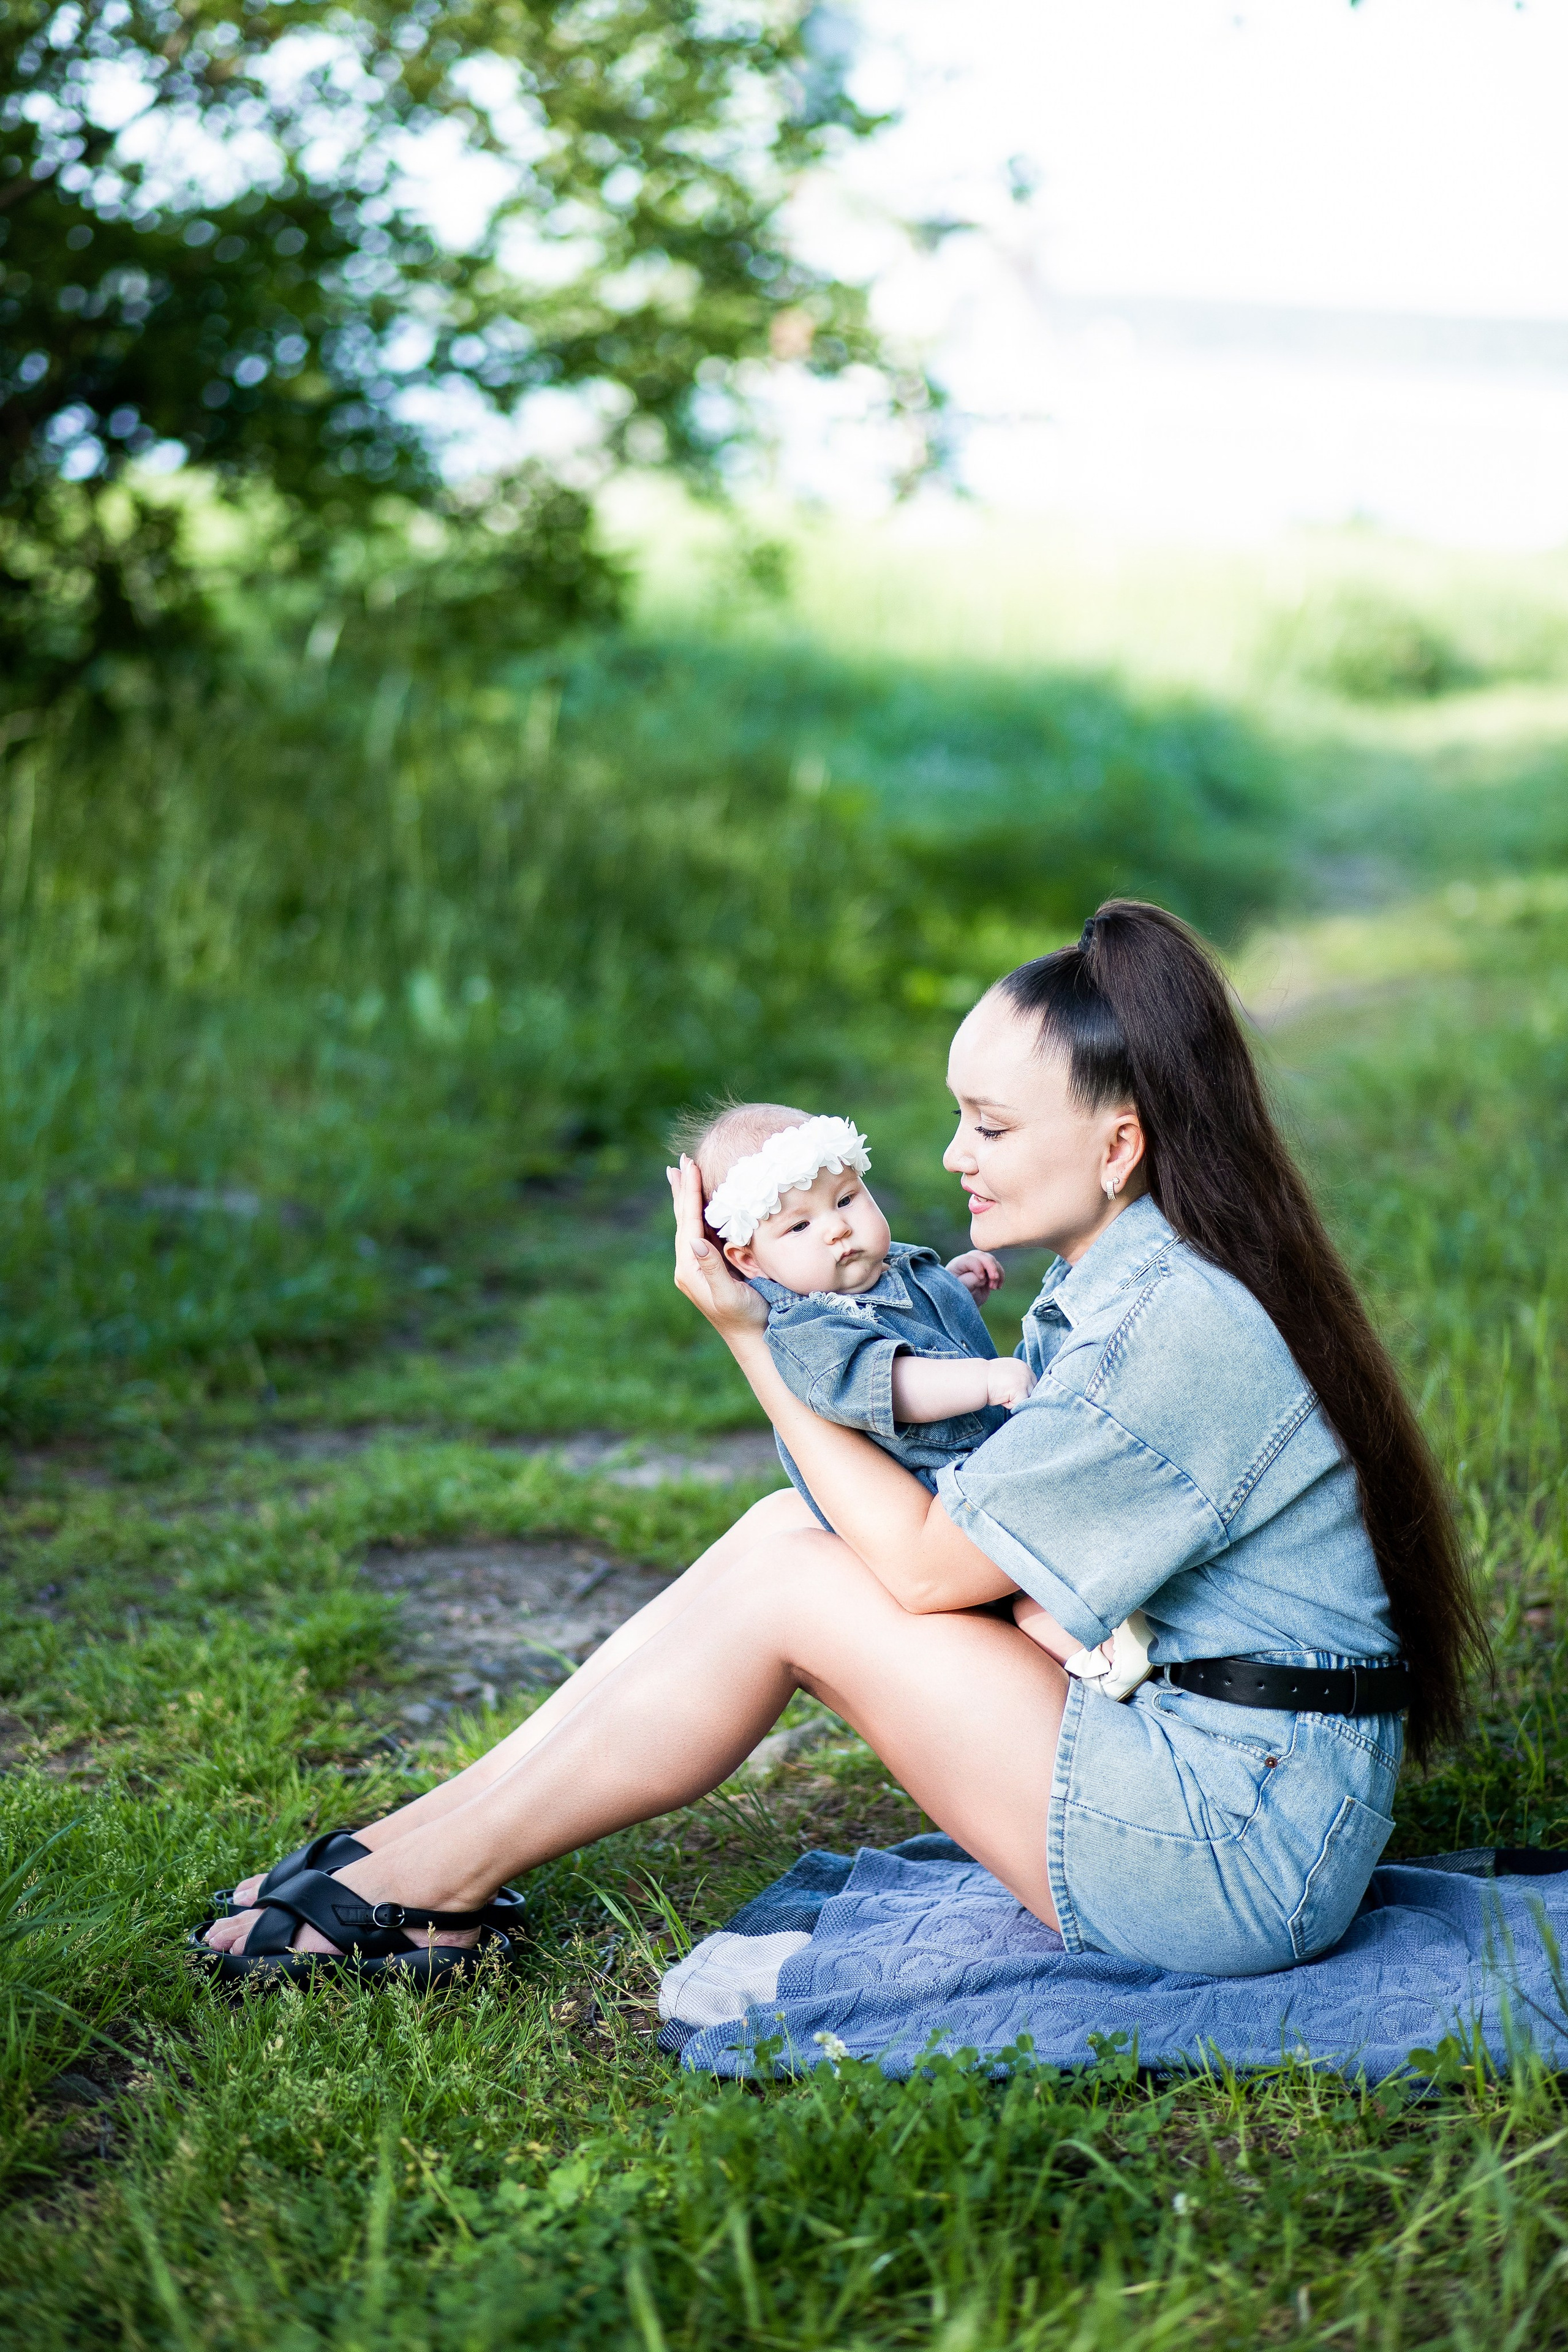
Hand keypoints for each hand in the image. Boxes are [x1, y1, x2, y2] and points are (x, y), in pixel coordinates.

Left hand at [667, 1157, 769, 1347]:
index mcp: (690, 1269)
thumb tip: (694, 1240)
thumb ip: (712, 1268)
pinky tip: (702, 1205)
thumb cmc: (746, 1318)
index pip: (688, 1222)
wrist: (752, 1340)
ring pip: (690, 1224)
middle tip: (680, 1161)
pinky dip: (699, 1213)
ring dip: (688, 1199)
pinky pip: (701, 1233)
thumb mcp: (729, 1296)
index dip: (689, 1192)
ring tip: (683, 1175)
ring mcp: (698, 1267)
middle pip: (683, 1219)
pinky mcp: (709, 1268)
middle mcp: (689, 1266)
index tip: (689, 1165)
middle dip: (683, 1190)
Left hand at [947, 1250, 1003, 1296]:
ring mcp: (978, 1263)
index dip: (977, 1267)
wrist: (965, 1301)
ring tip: (993, 1288)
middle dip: (991, 1266)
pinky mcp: (987, 1269)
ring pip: (991, 1260)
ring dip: (996, 1273)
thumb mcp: (961, 1290)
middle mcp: (967, 1261)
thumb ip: (970, 1281)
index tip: (981, 1278)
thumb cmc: (959, 1295)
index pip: (969, 1259)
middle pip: (982, 1256)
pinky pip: (997, 1267)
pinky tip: (998, 1287)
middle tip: (994, 1278)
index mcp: (957, 1264)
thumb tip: (983, 1277)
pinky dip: (1000, 1276)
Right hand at [986, 1358, 1036, 1411]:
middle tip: (1004, 1392)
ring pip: (1027, 1399)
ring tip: (1002, 1394)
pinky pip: (1020, 1405)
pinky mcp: (1021, 1390)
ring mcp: (1025, 1380)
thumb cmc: (986, 1379)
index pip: (1031, 1382)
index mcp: (1022, 1365)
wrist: (977, 1378)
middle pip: (1032, 1391)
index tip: (1008, 1390)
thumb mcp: (1004, 1373)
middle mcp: (1026, 1371)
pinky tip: (1000, 1398)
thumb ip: (1015, 1378)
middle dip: (1020, 1395)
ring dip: (1015, 1400)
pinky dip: (1009, 1405)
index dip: (1021, 1390)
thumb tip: (1022, 1390)